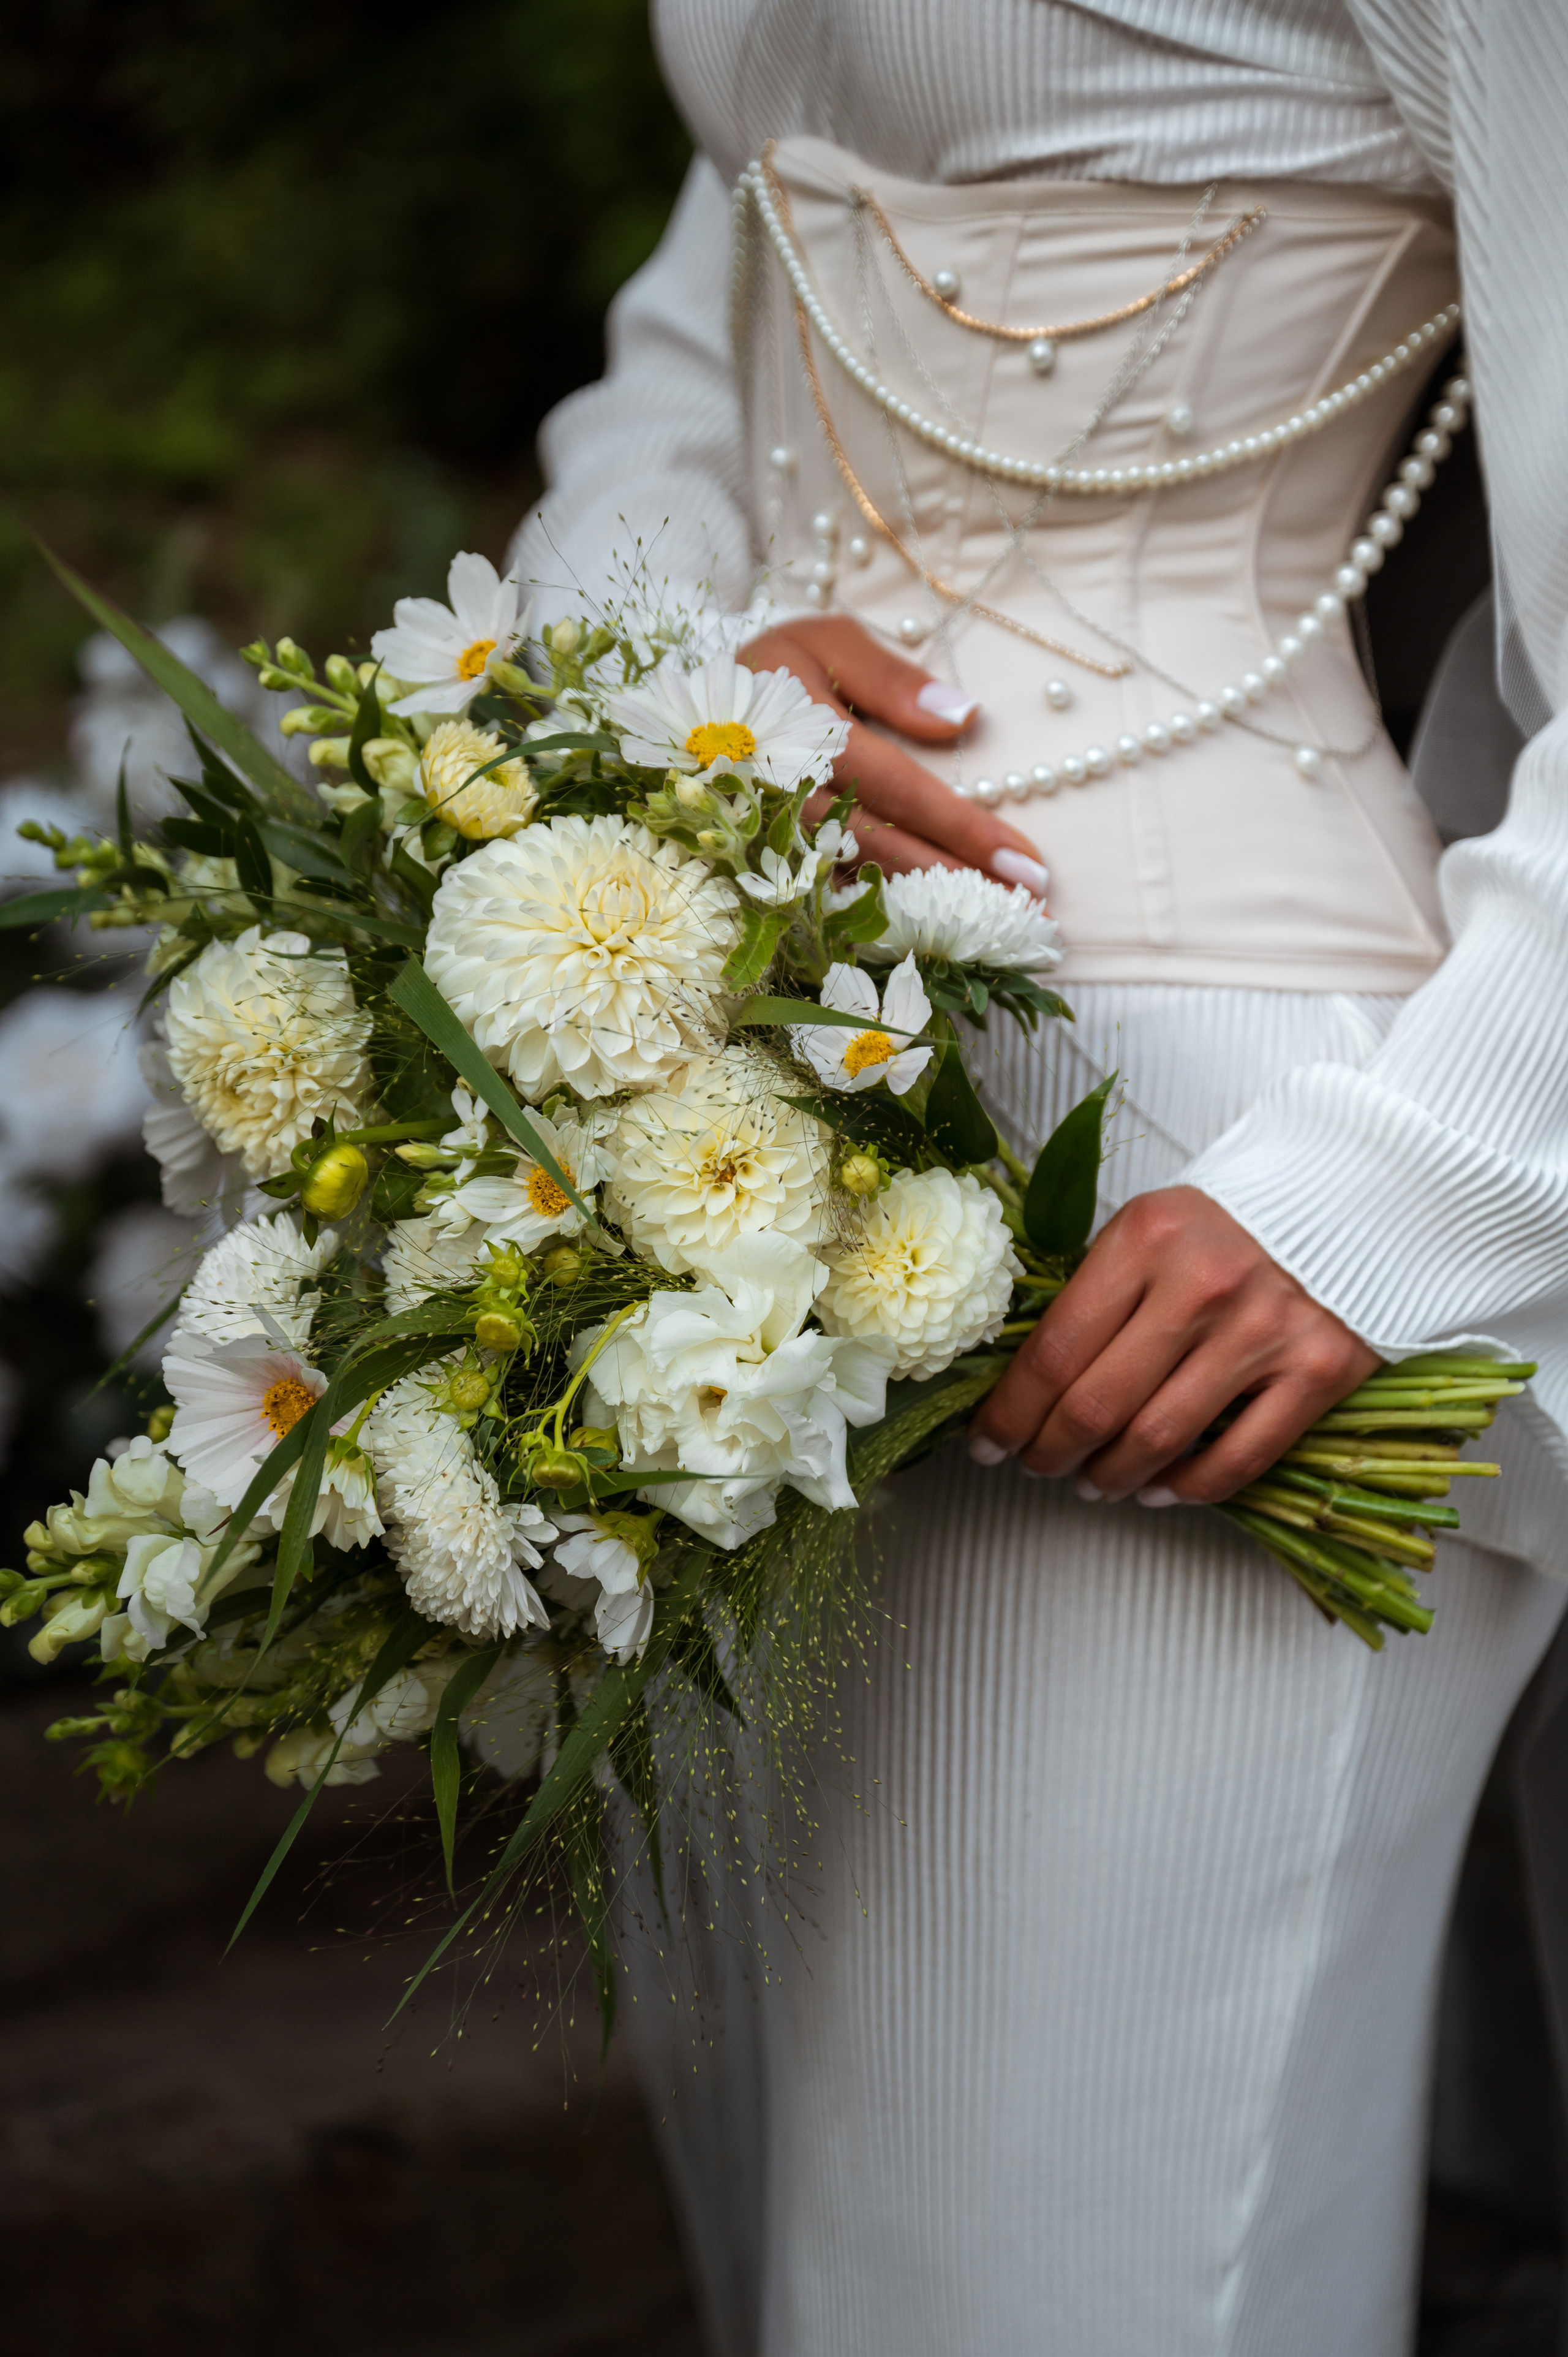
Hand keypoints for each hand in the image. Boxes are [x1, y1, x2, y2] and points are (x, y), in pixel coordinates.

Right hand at [740, 615, 1049, 895]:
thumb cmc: (771, 669)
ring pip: (854, 880)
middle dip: (956, 879)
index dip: (962, 827)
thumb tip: (961, 718)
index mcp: (801, 731)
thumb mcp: (823, 641)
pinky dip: (879, 913)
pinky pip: (824, 896)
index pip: (897, 787)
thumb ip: (888, 676)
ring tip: (992, 918)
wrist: (684, 710)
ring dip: (926, 905)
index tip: (1025, 859)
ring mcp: (767, 836)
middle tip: (1025, 904)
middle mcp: (781, 793)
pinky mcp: (762, 861)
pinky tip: (929, 926)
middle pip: (881, 847)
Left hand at [968, 1186, 1377, 1503]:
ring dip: (1110, 1476)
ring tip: (1092, 1483)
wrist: (1354, 1201)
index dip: (1009, 1412)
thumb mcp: (1149, 1228)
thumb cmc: (1230, 1222)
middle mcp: (1202, 1287)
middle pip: (1097, 1404)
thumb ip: (1096, 1291)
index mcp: (1145, 1240)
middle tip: (1033, 1467)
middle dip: (1049, 1452)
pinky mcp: (1319, 1371)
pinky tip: (1158, 1490)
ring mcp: (1264, 1332)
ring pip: (1159, 1438)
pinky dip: (1187, 1488)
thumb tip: (1030, 1379)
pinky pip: (1237, 1458)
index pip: (1054, 1351)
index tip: (986, 1443)